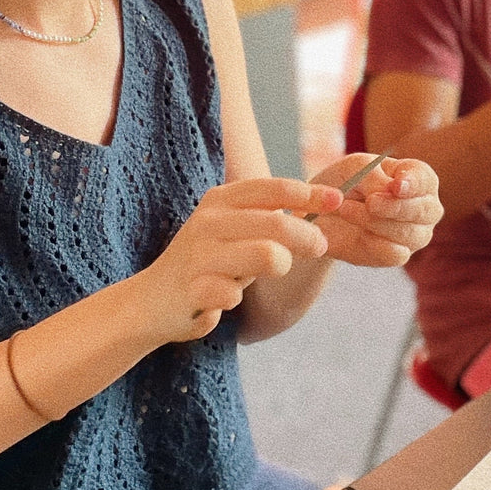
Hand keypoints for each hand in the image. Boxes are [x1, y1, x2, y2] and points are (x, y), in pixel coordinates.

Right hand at [141, 177, 339, 341]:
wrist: (152, 300)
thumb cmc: (208, 263)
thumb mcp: (236, 230)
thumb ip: (271, 218)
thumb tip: (329, 203)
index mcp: (221, 201)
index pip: (273, 189)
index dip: (310, 194)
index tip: (338, 202)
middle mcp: (209, 222)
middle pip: (278, 223)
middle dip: (309, 237)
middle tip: (319, 247)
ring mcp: (199, 255)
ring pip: (267, 255)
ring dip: (280, 265)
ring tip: (271, 270)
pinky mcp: (193, 289)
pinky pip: (236, 294)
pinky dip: (238, 299)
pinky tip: (227, 300)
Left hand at [307, 154, 442, 266]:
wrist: (323, 212)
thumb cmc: (345, 181)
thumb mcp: (354, 168)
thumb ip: (375, 177)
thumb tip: (389, 191)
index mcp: (418, 179)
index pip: (425, 180)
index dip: (413, 183)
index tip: (396, 186)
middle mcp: (424, 208)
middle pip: (424, 210)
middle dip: (394, 206)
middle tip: (370, 202)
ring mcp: (415, 234)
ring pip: (409, 233)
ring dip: (375, 222)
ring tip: (346, 210)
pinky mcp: (398, 255)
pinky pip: (395, 254)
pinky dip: (374, 244)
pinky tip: (358, 234)